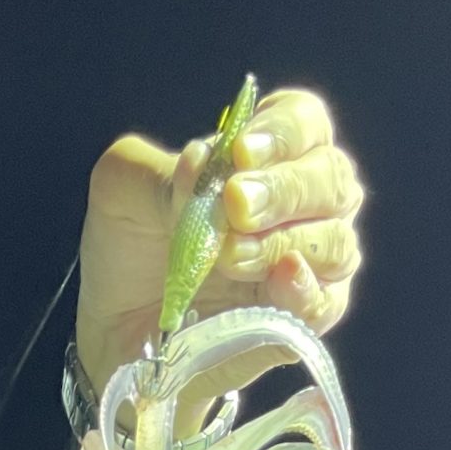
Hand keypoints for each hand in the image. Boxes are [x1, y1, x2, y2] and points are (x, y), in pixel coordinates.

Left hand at [75, 87, 364, 400]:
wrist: (115, 327)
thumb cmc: (130, 246)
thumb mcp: (122, 190)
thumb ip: (158, 170)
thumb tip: (201, 160)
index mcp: (271, 155)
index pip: (305, 122)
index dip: (283, 132)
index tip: (241, 152)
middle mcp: (305, 203)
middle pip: (330, 178)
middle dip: (284, 189)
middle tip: (237, 204)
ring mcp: (313, 262)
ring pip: (335, 240)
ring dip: (284, 242)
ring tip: (229, 257)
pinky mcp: (305, 319)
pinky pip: (327, 302)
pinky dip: (306, 290)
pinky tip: (280, 279)